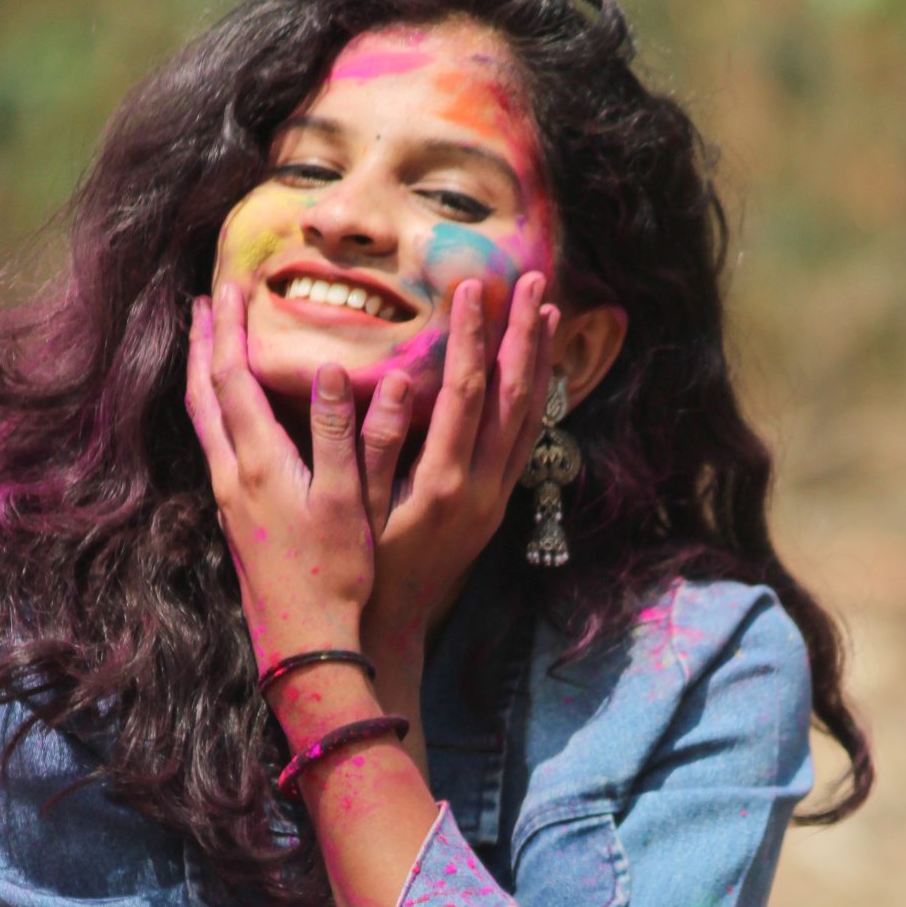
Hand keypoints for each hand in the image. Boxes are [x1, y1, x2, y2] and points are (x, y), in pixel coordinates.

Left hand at [188, 280, 403, 666]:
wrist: (304, 642)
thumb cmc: (333, 574)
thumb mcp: (346, 500)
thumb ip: (337, 432)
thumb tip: (329, 369)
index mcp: (257, 463)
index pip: (232, 378)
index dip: (228, 329)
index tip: (230, 286)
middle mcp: (231, 475)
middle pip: (204, 393)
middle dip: (203, 342)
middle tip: (206, 301)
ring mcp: (229, 498)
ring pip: (203, 420)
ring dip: (203, 374)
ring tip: (208, 342)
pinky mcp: (235, 517)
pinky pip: (215, 443)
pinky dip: (215, 408)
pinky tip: (231, 411)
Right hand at [357, 272, 558, 676]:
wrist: (389, 626)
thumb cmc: (358, 567)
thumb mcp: (355, 509)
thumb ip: (370, 446)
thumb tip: (395, 384)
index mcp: (444, 484)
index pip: (468, 393)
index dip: (472, 338)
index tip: (473, 289)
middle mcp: (482, 490)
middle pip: (514, 398)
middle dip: (524, 335)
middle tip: (534, 280)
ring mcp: (496, 499)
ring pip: (531, 419)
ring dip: (541, 362)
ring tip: (549, 310)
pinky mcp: (498, 506)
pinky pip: (528, 442)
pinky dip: (538, 399)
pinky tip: (539, 371)